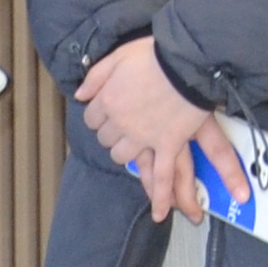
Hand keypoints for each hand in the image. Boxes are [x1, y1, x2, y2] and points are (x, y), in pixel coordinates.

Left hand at [76, 37, 246, 223]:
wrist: (186, 60)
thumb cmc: (155, 53)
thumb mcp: (119, 55)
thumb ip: (96, 76)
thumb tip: (80, 93)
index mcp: (107, 100)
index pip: (92, 116)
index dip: (100, 113)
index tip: (109, 109)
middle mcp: (122, 123)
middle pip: (107, 139)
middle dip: (113, 134)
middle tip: (125, 125)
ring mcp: (145, 137)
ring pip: (125, 156)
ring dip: (128, 154)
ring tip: (136, 149)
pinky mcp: (169, 144)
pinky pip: (162, 176)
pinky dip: (161, 196)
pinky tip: (160, 213)